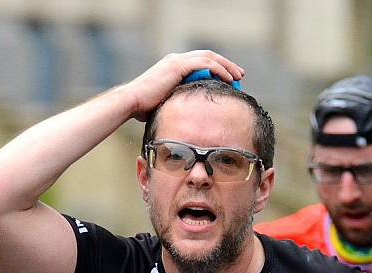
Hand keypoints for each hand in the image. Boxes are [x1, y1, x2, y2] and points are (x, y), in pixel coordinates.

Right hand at [125, 50, 244, 120]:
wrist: (132, 102)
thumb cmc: (145, 109)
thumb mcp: (167, 104)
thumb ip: (179, 103)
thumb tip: (189, 117)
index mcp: (174, 66)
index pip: (201, 62)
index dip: (217, 68)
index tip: (230, 79)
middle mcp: (176, 59)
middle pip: (208, 56)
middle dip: (226, 64)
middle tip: (240, 74)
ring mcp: (177, 61)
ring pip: (209, 57)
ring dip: (226, 66)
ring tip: (239, 76)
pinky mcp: (178, 66)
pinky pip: (205, 64)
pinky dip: (219, 69)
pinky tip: (229, 79)